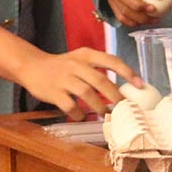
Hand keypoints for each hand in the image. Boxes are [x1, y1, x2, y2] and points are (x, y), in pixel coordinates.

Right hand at [19, 47, 140, 120]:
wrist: (30, 66)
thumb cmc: (60, 66)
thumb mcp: (78, 60)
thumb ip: (98, 71)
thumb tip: (124, 92)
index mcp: (84, 55)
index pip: (110, 59)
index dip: (127, 72)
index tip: (140, 85)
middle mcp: (74, 64)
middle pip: (101, 80)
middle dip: (116, 97)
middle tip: (125, 109)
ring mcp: (63, 78)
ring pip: (87, 94)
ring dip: (100, 108)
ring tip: (106, 116)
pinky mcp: (53, 92)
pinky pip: (71, 106)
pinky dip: (80, 115)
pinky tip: (82, 117)